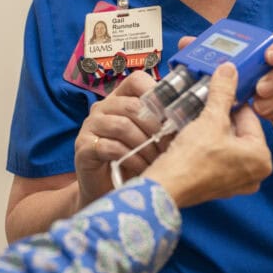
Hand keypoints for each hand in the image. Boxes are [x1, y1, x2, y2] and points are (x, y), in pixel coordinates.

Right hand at [73, 71, 163, 206]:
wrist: (108, 191)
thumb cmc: (133, 161)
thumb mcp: (149, 138)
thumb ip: (162, 123)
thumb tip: (188, 116)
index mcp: (120, 99)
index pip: (137, 80)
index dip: (157, 93)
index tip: (172, 114)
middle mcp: (102, 108)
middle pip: (132, 106)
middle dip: (155, 128)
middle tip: (168, 146)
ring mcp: (90, 126)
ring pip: (122, 126)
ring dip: (144, 145)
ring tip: (156, 160)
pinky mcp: (84, 147)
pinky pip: (111, 147)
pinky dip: (132, 159)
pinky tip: (142, 169)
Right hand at [143, 64, 272, 207]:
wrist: (167, 186)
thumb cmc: (193, 158)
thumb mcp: (211, 119)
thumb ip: (223, 92)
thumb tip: (229, 69)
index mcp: (262, 158)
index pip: (249, 116)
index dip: (230, 102)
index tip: (218, 92)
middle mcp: (255, 174)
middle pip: (239, 131)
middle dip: (221, 117)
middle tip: (204, 107)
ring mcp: (237, 183)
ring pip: (227, 144)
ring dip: (213, 131)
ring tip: (197, 122)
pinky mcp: (220, 187)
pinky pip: (218, 158)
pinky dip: (208, 147)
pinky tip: (194, 140)